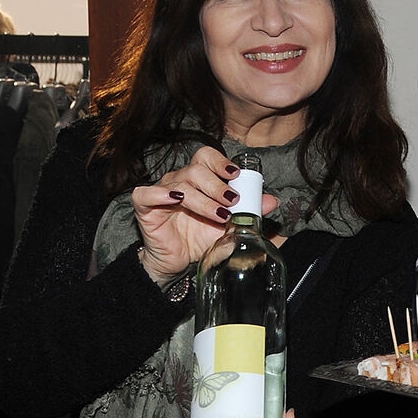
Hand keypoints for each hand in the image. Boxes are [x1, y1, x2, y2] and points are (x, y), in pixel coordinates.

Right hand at [133, 145, 278, 284]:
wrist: (179, 261)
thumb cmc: (201, 238)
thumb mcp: (230, 225)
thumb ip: (250, 211)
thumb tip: (272, 201)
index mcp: (199, 179)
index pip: (207, 157)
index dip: (220, 162)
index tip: (236, 175)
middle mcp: (179, 181)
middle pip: (196, 170)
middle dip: (218, 185)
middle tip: (232, 201)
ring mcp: (161, 192)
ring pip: (181, 185)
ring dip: (204, 200)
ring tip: (220, 214)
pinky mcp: (145, 207)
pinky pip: (145, 193)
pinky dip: (160, 194)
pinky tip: (177, 200)